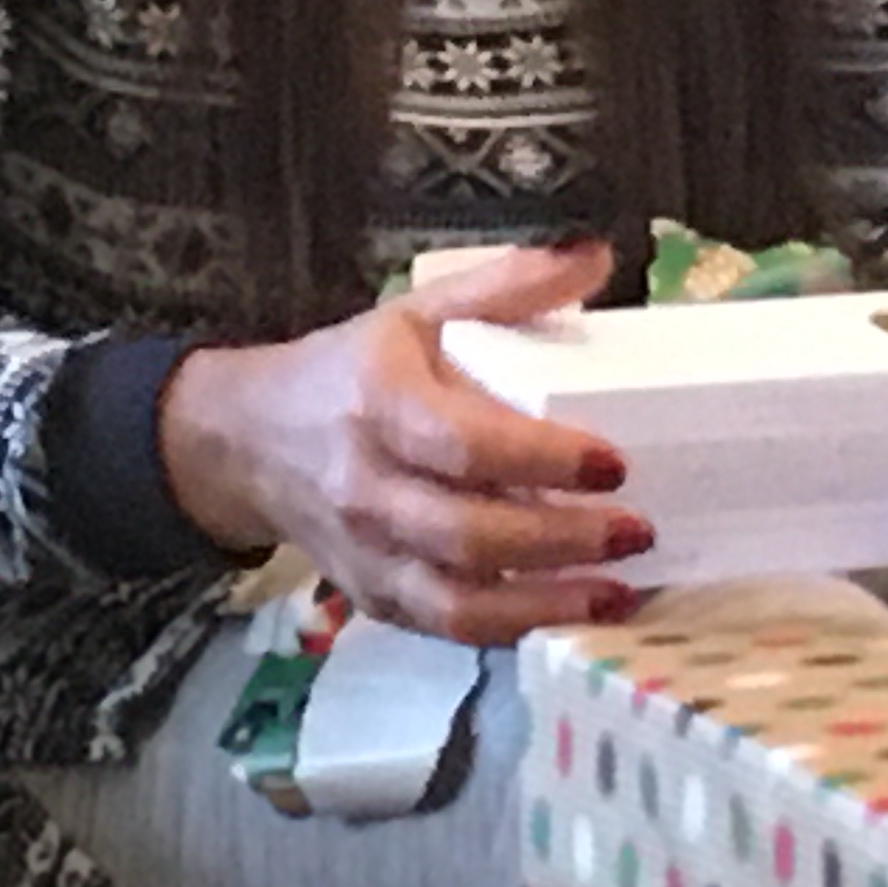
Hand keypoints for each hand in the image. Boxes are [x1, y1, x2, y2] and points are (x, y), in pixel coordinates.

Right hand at [157, 238, 650, 645]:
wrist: (251, 442)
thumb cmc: (349, 371)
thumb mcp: (416, 311)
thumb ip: (505, 285)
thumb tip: (597, 257)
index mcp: (378, 403)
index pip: (464, 445)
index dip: (541, 459)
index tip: (613, 462)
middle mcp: (367, 488)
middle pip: (467, 533)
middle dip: (561, 540)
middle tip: (636, 529)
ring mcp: (367, 555)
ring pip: (459, 601)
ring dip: (547, 601)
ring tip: (620, 588)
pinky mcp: (374, 599)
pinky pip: (447, 629)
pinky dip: (513, 626)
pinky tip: (572, 610)